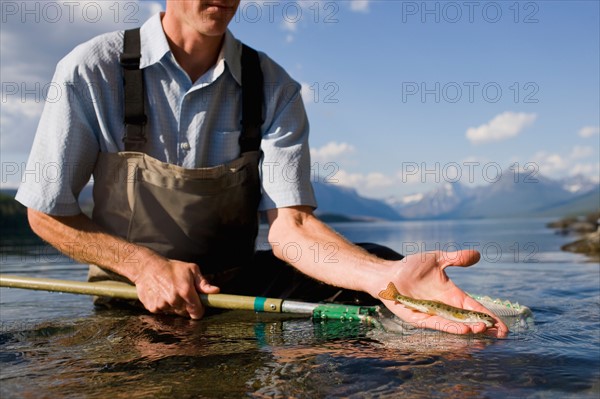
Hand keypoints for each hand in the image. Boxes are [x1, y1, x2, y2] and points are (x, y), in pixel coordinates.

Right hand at [133, 256, 219, 318]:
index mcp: (186, 291)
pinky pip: (163, 312)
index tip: (198, 305)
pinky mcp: (152, 308)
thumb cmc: (172, 267)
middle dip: (186, 306)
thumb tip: (216, 291)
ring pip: (174, 312)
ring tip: (170, 292)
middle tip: (182, 294)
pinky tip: (161, 294)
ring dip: (174, 306)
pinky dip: (164, 306)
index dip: (199, 310)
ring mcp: (162, 305)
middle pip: (186, 313)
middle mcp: (174, 300)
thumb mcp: (191, 270)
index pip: (197, 312)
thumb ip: (203, 283)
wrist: (146, 267)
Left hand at [376, 250, 508, 336]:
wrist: (388, 273)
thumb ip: (456, 258)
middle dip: (483, 326)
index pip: (473, 307)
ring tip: (482, 330)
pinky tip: (462, 330)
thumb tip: (477, 254)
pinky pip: (436, 324)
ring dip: (468, 328)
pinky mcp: (419, 318)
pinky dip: (449, 327)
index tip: (501, 325)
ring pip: (454, 324)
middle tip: (499, 332)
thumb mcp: (437, 259)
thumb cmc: (411, 266)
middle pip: (467, 319)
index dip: (487, 315)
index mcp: (451, 294)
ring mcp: (432, 314)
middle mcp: (443, 307)